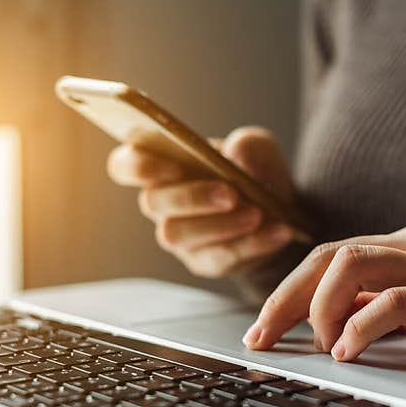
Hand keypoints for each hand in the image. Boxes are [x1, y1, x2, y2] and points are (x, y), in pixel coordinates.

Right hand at [107, 126, 295, 276]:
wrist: (281, 214)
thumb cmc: (255, 173)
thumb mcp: (259, 149)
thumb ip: (248, 144)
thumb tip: (236, 153)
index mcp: (163, 166)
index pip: (124, 166)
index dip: (138, 166)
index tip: (171, 166)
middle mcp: (162, 204)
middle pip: (153, 203)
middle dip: (192, 197)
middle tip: (231, 193)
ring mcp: (180, 237)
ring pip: (178, 235)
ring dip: (220, 225)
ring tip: (257, 214)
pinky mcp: (204, 262)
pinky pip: (218, 258)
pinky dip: (250, 245)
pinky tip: (278, 232)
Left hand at [242, 224, 405, 359]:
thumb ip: (371, 304)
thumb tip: (313, 321)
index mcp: (402, 243)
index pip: (326, 256)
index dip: (285, 292)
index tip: (259, 330)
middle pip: (329, 256)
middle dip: (286, 299)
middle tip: (265, 339)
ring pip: (353, 265)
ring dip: (321, 309)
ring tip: (322, 346)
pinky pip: (397, 301)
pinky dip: (361, 326)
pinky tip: (349, 350)